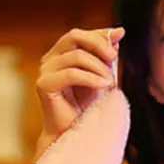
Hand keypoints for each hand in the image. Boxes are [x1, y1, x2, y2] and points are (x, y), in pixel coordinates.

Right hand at [35, 27, 123, 145]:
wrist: (78, 134)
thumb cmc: (89, 107)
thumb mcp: (102, 75)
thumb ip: (107, 54)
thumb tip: (119, 30)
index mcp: (62, 53)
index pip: (80, 34)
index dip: (99, 33)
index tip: (120, 35)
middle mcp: (50, 59)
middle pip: (74, 36)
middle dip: (97, 44)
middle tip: (114, 57)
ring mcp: (45, 70)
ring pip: (75, 56)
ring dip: (98, 67)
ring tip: (111, 82)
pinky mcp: (43, 84)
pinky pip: (70, 74)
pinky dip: (90, 78)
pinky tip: (103, 86)